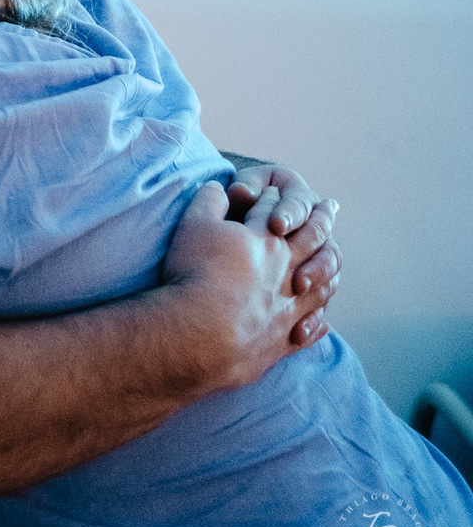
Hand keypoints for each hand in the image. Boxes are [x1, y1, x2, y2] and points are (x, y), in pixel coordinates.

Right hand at [163, 181, 339, 392]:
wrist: (200, 333)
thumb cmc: (196, 274)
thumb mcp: (195, 224)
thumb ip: (210, 199)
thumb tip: (220, 187)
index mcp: (266, 239)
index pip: (274, 210)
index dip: (274, 197)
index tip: (278, 190)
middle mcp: (286, 271)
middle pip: (311, 239)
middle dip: (320, 219)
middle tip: (331, 206)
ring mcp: (289, 308)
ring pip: (320, 285)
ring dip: (327, 270)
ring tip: (332, 264)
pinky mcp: (283, 339)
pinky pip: (310, 328)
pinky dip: (318, 322)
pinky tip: (321, 322)